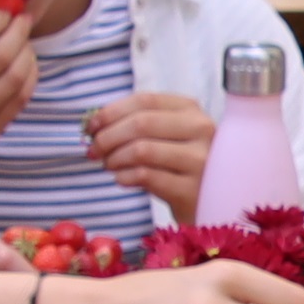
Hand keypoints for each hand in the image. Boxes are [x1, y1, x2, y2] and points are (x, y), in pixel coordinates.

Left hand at [83, 91, 213, 213]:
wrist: (211, 203)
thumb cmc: (181, 166)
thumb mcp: (170, 136)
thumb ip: (140, 124)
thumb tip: (95, 125)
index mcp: (191, 110)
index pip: (144, 100)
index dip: (111, 112)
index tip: (91, 127)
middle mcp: (200, 130)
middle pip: (141, 123)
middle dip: (108, 137)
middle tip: (94, 150)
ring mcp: (199, 161)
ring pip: (142, 150)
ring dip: (115, 158)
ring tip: (110, 166)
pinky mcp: (191, 190)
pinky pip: (146, 176)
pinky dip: (125, 176)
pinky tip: (122, 179)